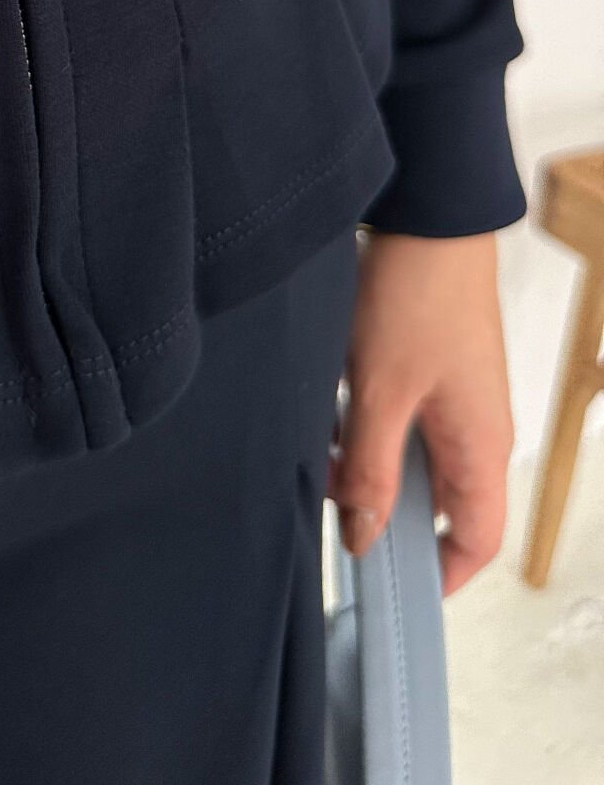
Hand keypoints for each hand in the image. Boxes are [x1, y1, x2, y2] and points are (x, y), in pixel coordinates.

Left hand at [330, 228, 513, 594]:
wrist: (426, 212)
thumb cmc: (417, 294)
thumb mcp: (380, 392)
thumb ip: (370, 470)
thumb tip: (363, 536)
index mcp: (481, 447)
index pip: (477, 541)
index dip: (437, 573)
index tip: (383, 582)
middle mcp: (476, 427)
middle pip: (438, 503)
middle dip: (384, 513)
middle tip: (328, 508)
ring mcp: (454, 395)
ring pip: (412, 459)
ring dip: (365, 465)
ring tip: (314, 454)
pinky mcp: (429, 365)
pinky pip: (400, 419)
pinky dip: (364, 426)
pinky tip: (322, 412)